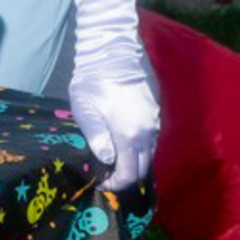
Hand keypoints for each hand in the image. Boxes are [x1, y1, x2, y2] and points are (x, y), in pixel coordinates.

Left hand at [69, 45, 160, 193]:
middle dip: (125, 178)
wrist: (113, 55)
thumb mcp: (86, 110)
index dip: (115, 184)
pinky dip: (139, 150)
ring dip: (133, 164)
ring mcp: (153, 123)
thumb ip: (96, 137)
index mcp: (130, 135)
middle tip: (105, 177)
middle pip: (142, 169)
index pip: (129, 173)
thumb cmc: (93, 83)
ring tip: (112, 164)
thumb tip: (106, 160)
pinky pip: (150, 142)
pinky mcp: (154, 115)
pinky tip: (123, 147)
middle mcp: (147, 133)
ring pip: (148, 156)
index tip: (100, 184)